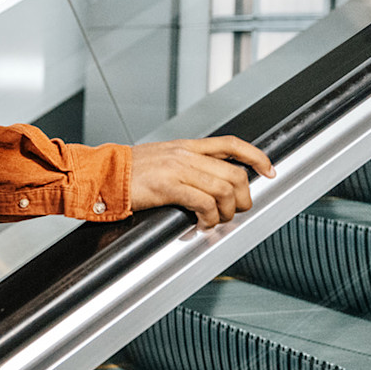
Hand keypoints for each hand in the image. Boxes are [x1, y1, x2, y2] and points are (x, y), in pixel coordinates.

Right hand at [129, 136, 274, 228]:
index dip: (256, 156)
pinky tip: (200, 225)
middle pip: (235, 173)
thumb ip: (186, 165)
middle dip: (243, 198)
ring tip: (214, 221)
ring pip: (223, 190)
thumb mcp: (161, 158)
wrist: (101, 174)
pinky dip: (208, 219)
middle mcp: (185, 154)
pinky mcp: (167, 186)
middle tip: (234, 211)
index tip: (269, 170)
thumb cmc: (127, 171)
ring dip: (226, 213)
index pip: (231, 145)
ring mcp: (177, 169)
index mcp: (185, 146)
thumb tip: (210, 180)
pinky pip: (203, 204)